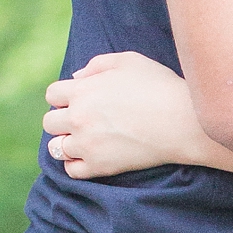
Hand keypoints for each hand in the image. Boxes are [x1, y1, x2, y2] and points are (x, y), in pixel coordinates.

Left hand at [41, 50, 232, 180]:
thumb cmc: (159, 87)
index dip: (63, 96)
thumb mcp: (129, 61)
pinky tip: (89, 157)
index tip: (79, 100)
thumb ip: (97, 64)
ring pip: (56, 148)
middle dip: (62, 120)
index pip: (52, 95)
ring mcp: (88, 144)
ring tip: (84, 140)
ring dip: (66, 143)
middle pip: (50, 122)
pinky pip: (71, 170)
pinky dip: (75, 164)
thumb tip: (75, 78)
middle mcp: (79, 118)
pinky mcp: (100, 166)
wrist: (183, 121)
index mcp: (82, 90)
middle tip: (81, 121)